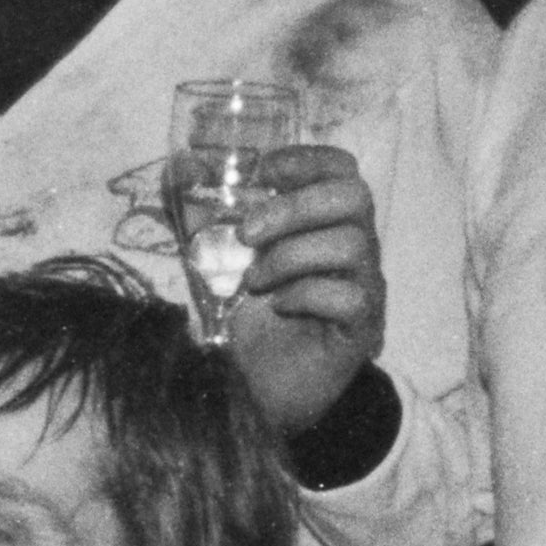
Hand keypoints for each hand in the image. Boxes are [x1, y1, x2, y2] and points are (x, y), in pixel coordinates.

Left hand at [220, 147, 379, 436]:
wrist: (262, 385)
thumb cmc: (251, 316)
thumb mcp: (222, 260)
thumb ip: (207, 216)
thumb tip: (180, 168)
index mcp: (327, 222)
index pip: (342, 170)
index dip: (308, 159)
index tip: (264, 172)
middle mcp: (356, 246)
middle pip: (353, 197)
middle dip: (294, 207)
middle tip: (248, 236)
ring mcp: (365, 284)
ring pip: (351, 244)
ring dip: (290, 257)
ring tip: (255, 282)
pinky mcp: (362, 325)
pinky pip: (349, 295)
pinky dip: (306, 295)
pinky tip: (280, 307)